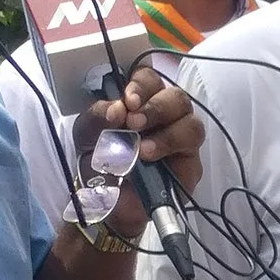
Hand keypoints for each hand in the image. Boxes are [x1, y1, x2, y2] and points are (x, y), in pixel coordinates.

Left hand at [70, 59, 203, 226]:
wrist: (106, 199)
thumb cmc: (100, 160)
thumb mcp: (87, 133)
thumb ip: (98, 115)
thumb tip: (118, 108)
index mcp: (142, 101)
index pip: (151, 80)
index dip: (143, 85)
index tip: (128, 101)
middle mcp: (166, 117)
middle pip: (178, 98)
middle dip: (157, 107)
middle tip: (134, 123)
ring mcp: (182, 141)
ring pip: (192, 124)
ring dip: (168, 133)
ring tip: (142, 148)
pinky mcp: (190, 167)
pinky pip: (192, 154)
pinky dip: (170, 151)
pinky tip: (150, 158)